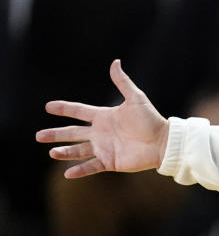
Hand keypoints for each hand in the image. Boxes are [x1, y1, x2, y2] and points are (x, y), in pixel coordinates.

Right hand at [36, 59, 168, 178]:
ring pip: (79, 150)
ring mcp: (104, 148)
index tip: (49, 107)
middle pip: (73, 132)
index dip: (64, 108)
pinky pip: (92, 166)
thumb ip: (122, 82)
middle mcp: (100, 133)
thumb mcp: (135, 98)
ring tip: (51, 152)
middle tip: (39, 136)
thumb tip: (116, 62)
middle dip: (56, 134)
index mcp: (104, 117)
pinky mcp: (111, 161)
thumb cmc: (151, 120)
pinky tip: (67, 173)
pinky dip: (80, 170)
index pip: (79, 111)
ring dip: (65, 152)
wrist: (163, 142)